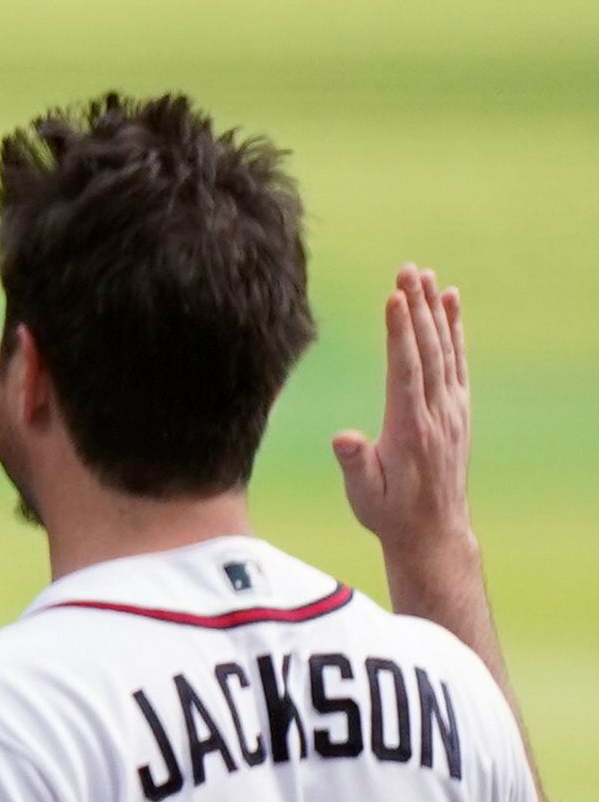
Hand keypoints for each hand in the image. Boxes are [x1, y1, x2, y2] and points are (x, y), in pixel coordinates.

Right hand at [331, 265, 474, 575]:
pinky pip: (457, 361)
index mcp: (411, 430)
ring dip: (434, 311)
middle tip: (408, 271)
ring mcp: (452, 409)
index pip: (406, 371)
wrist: (433, 530)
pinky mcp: (457, 409)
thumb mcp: (364, 496)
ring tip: (425, 276)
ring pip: (445, 350)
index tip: (394, 298)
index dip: (400, 333)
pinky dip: (455, 330)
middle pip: (429, 351)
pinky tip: (450, 304)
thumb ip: (356, 464)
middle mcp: (437, 414)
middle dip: (417, 309)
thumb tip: (344, 438)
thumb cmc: (388, 513)